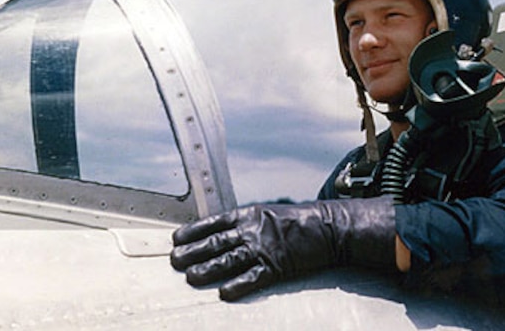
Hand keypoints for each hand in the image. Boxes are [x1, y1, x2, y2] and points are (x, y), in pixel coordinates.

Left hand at [170, 196, 396, 300]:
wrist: (330, 227)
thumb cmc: (303, 220)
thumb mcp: (272, 213)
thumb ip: (250, 222)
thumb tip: (227, 232)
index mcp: (251, 214)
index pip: (214, 222)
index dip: (193, 231)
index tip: (177, 238)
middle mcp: (253, 230)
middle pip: (215, 242)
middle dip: (192, 252)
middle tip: (174, 260)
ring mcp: (264, 248)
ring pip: (227, 261)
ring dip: (207, 270)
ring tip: (190, 277)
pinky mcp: (276, 266)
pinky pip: (252, 278)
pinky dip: (237, 286)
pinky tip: (224, 293)